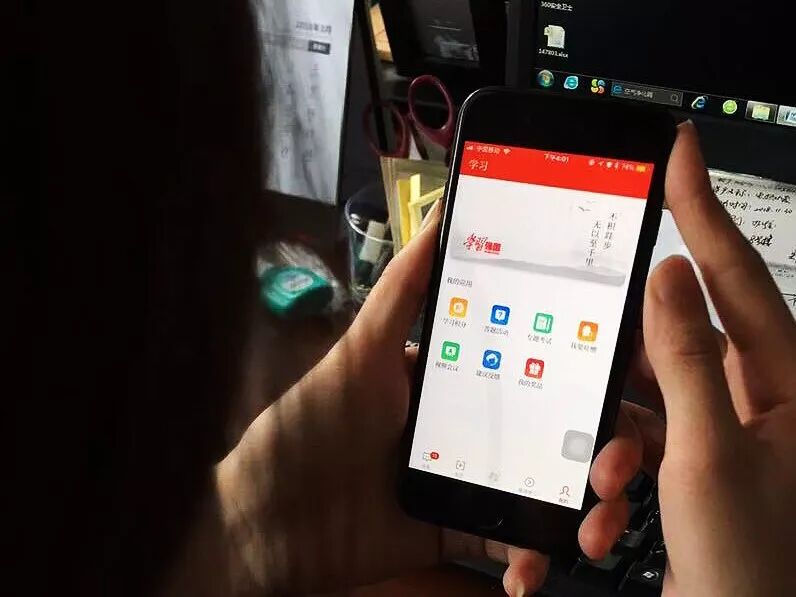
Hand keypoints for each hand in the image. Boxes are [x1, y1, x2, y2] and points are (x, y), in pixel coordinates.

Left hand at [216, 203, 642, 595]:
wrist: (268, 527)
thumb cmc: (309, 429)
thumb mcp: (358, 354)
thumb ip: (402, 292)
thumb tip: (441, 213)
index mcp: (452, 374)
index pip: (531, 362)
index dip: (579, 369)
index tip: (623, 375)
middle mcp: (467, 421)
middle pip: (550, 427)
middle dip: (595, 448)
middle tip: (616, 466)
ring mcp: (466, 476)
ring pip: (544, 484)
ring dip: (578, 505)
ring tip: (593, 521)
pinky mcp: (458, 527)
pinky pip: (511, 539)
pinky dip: (532, 552)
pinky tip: (534, 564)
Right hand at [639, 122, 795, 595]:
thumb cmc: (752, 567)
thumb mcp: (709, 457)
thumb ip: (688, 360)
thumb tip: (669, 278)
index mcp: (788, 379)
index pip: (735, 271)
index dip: (701, 204)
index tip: (678, 149)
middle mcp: (759, 394)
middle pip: (674, 339)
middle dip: (623, 373)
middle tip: (593, 373)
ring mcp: (725, 428)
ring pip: (645, 397)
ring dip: (614, 443)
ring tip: (611, 492)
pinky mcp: (695, 458)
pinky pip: (642, 440)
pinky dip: (618, 475)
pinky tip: (609, 518)